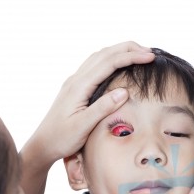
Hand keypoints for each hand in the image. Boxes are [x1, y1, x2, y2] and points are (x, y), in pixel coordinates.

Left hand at [26, 41, 154, 165]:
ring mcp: (74, 83)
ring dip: (119, 52)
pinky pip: (94, 66)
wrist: (43, 145)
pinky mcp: (75, 89)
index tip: (150, 57)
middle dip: (128, 49)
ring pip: (99, 58)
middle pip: (104, 54)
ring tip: (138, 54)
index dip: (131, 57)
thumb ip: (102, 108)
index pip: (108, 63)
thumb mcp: (83, 127)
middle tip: (150, 53)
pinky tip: (118, 65)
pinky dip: (110, 60)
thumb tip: (124, 91)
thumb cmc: (61, 138)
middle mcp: (76, 80)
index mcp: (78, 87)